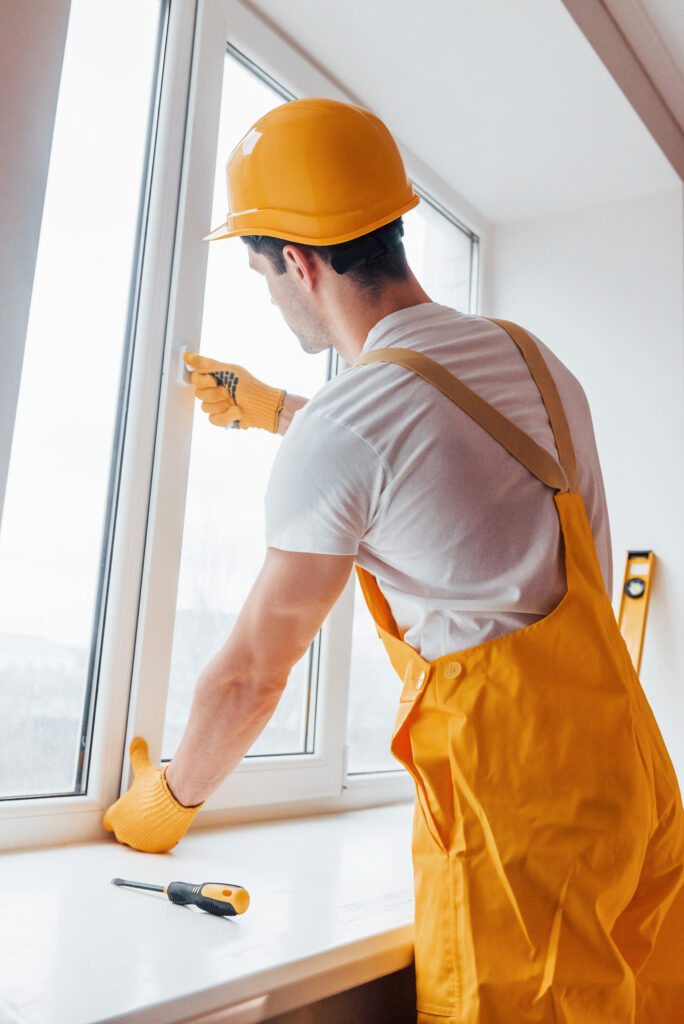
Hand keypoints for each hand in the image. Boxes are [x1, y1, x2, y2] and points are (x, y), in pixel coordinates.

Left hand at [102, 738, 202, 853]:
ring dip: (145, 833)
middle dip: (131, 825)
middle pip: (123, 833)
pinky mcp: (157, 847)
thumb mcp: (144, 770)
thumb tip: (137, 742)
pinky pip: (155, 845)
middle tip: (144, 813)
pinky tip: (165, 825)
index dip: (118, 816)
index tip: (127, 811)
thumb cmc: (157, 785)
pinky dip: (159, 838)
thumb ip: (137, 757)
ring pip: (139, 840)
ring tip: (156, 818)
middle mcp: (125, 832)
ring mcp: (141, 842)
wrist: (178, 797)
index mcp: (117, 816)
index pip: (108, 822)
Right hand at [183, 351, 285, 432]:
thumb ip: (206, 364)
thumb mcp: (228, 371)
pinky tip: (237, 412)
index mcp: (214, 376)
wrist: (263, 407)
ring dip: (222, 405)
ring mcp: (217, 404)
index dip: (203, 381)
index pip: (195, 378)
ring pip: (205, 408)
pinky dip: (226, 416)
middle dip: (216, 394)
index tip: (215, 380)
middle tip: (229, 392)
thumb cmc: (250, 387)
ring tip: (235, 402)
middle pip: (199, 394)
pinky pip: (212, 419)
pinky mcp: (221, 418)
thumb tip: (187, 355)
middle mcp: (214, 389)